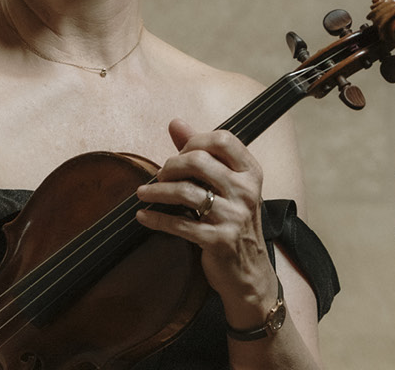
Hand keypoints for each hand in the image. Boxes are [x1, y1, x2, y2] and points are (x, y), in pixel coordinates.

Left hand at [134, 119, 279, 328]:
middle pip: (199, 161)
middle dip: (170, 166)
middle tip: (159, 176)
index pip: (223, 139)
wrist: (250, 272)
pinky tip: (143, 217)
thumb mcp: (228, 186)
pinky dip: (155, 219)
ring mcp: (234, 217)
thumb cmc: (235, 223)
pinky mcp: (219, 240)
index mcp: (252, 173)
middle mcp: (247, 192)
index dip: (195, 141)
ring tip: (142, 193)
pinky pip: (179, 224)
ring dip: (156, 191)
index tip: (180, 153)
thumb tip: (176, 123)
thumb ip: (203, 153)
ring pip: (186, 192)